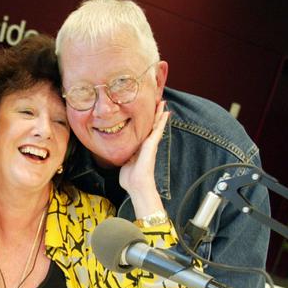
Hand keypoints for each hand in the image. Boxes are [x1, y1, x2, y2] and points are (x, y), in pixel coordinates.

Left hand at [119, 101, 168, 216]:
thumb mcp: (125, 163)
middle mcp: (146, 145)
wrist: (137, 185)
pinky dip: (161, 121)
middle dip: (154, 114)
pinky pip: (157, 130)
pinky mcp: (151, 146)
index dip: (146, 122)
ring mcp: (150, 145)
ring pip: (155, 126)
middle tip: (158, 102)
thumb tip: (121, 154)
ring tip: (162, 103)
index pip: (143, 131)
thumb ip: (125, 156)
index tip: (146, 111)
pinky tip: (165, 113)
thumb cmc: (130, 178)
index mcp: (139, 148)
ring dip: (159, 114)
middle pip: (151, 126)